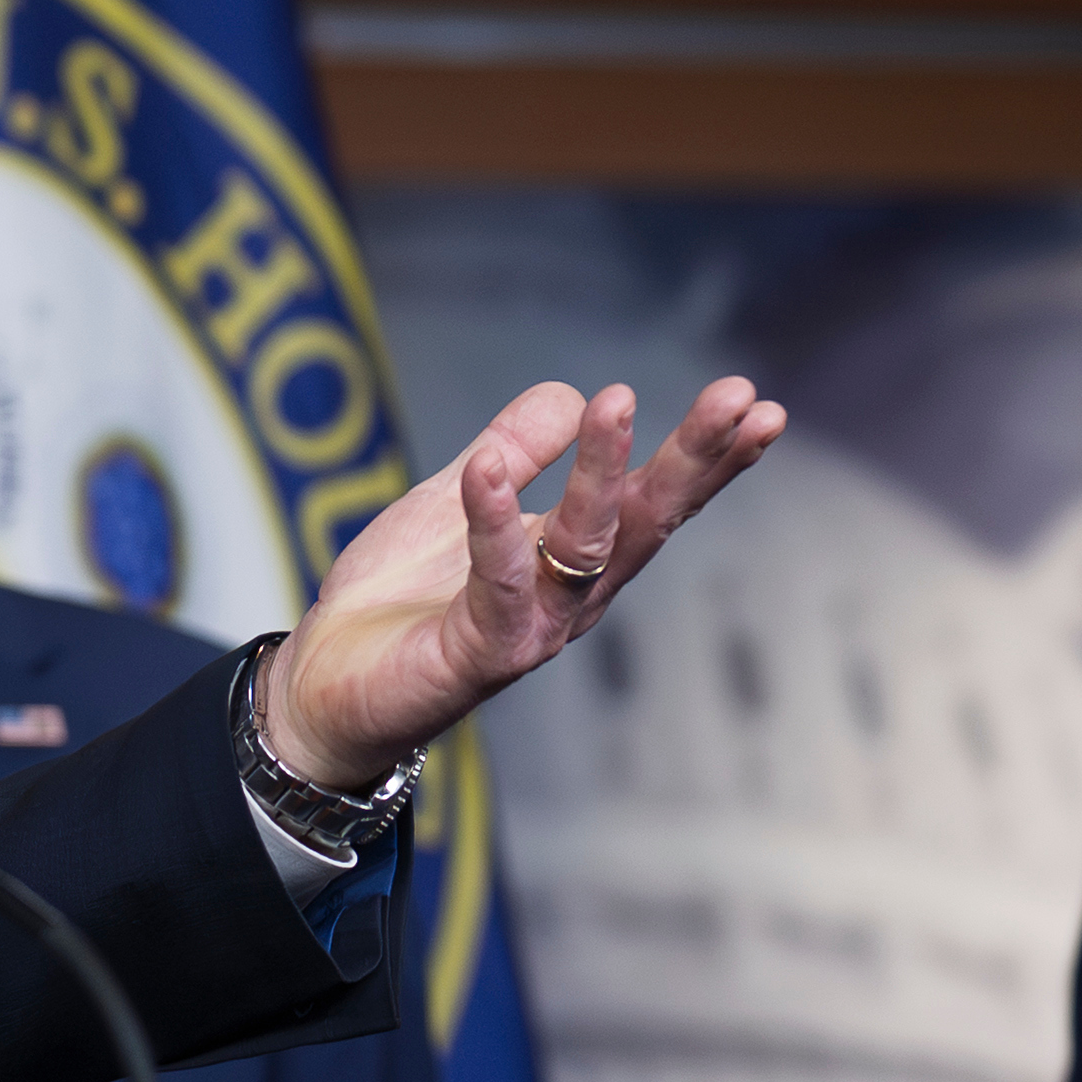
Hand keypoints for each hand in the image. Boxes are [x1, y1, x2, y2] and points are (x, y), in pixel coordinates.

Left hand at [259, 375, 785, 787]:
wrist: (325, 689)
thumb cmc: (398, 601)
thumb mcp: (455, 499)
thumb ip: (514, 449)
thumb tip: (572, 392)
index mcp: (575, 557)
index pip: (654, 499)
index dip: (707, 456)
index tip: (756, 403)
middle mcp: (571, 595)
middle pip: (648, 520)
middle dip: (697, 460)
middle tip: (743, 399)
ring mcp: (533, 627)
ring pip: (586, 545)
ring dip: (603, 472)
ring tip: (617, 401)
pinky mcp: (482, 654)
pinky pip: (497, 581)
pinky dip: (494, 521)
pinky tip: (490, 467)